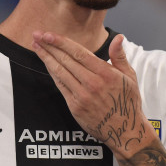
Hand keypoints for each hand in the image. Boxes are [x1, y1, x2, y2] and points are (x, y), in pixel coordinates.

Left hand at [32, 31, 165, 165]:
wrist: (125, 131)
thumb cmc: (128, 101)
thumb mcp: (129, 77)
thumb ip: (120, 56)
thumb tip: (118, 37)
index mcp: (106, 73)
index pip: (79, 52)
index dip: (62, 42)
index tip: (49, 34)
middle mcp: (92, 83)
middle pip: (66, 60)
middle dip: (49, 46)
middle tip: (37, 35)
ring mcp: (82, 96)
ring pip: (60, 72)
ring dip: (46, 58)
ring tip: (36, 46)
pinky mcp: (75, 106)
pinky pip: (60, 85)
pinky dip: (52, 73)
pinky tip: (46, 63)